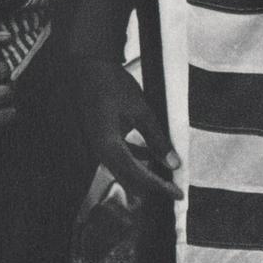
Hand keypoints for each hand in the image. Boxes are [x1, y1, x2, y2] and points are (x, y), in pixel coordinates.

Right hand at [71, 57, 183, 200]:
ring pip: (123, 170)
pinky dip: (135, 159)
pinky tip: (150, 155)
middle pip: (129, 178)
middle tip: (174, 188)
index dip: (159, 187)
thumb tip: (173, 163)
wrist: (85, 68)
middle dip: (152, 186)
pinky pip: (117, 157)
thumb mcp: (140, 109)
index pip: (138, 176)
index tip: (177, 194)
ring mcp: (96, 148)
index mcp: (107, 146)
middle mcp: (98, 153)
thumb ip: (156, 138)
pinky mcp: (98, 140)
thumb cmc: (112, 84)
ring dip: (145, 173)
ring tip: (167, 173)